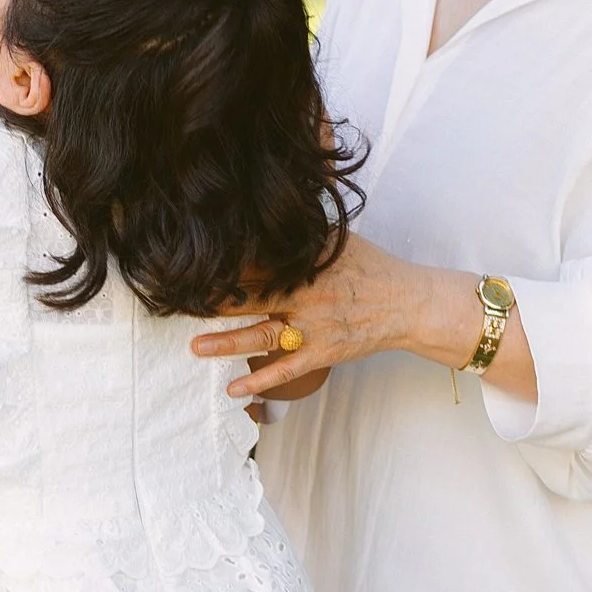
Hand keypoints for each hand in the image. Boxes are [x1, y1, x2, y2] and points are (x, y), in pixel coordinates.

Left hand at [192, 236, 470, 400]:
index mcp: (306, 264)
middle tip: (182, 303)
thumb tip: (274, 204)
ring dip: (228, 342)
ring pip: (263, 335)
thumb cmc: (370, 269)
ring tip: (196, 347)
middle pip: (252, 297)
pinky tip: (233, 387)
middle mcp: (306, 294)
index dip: (224, 265)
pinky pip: (287, 369)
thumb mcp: (337, 239)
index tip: (192, 264)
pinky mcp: (323, 353)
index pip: (258, 263)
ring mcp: (313, 327)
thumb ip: (303, 232)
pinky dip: (260, 379)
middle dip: (216, 302)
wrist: (408, 303)